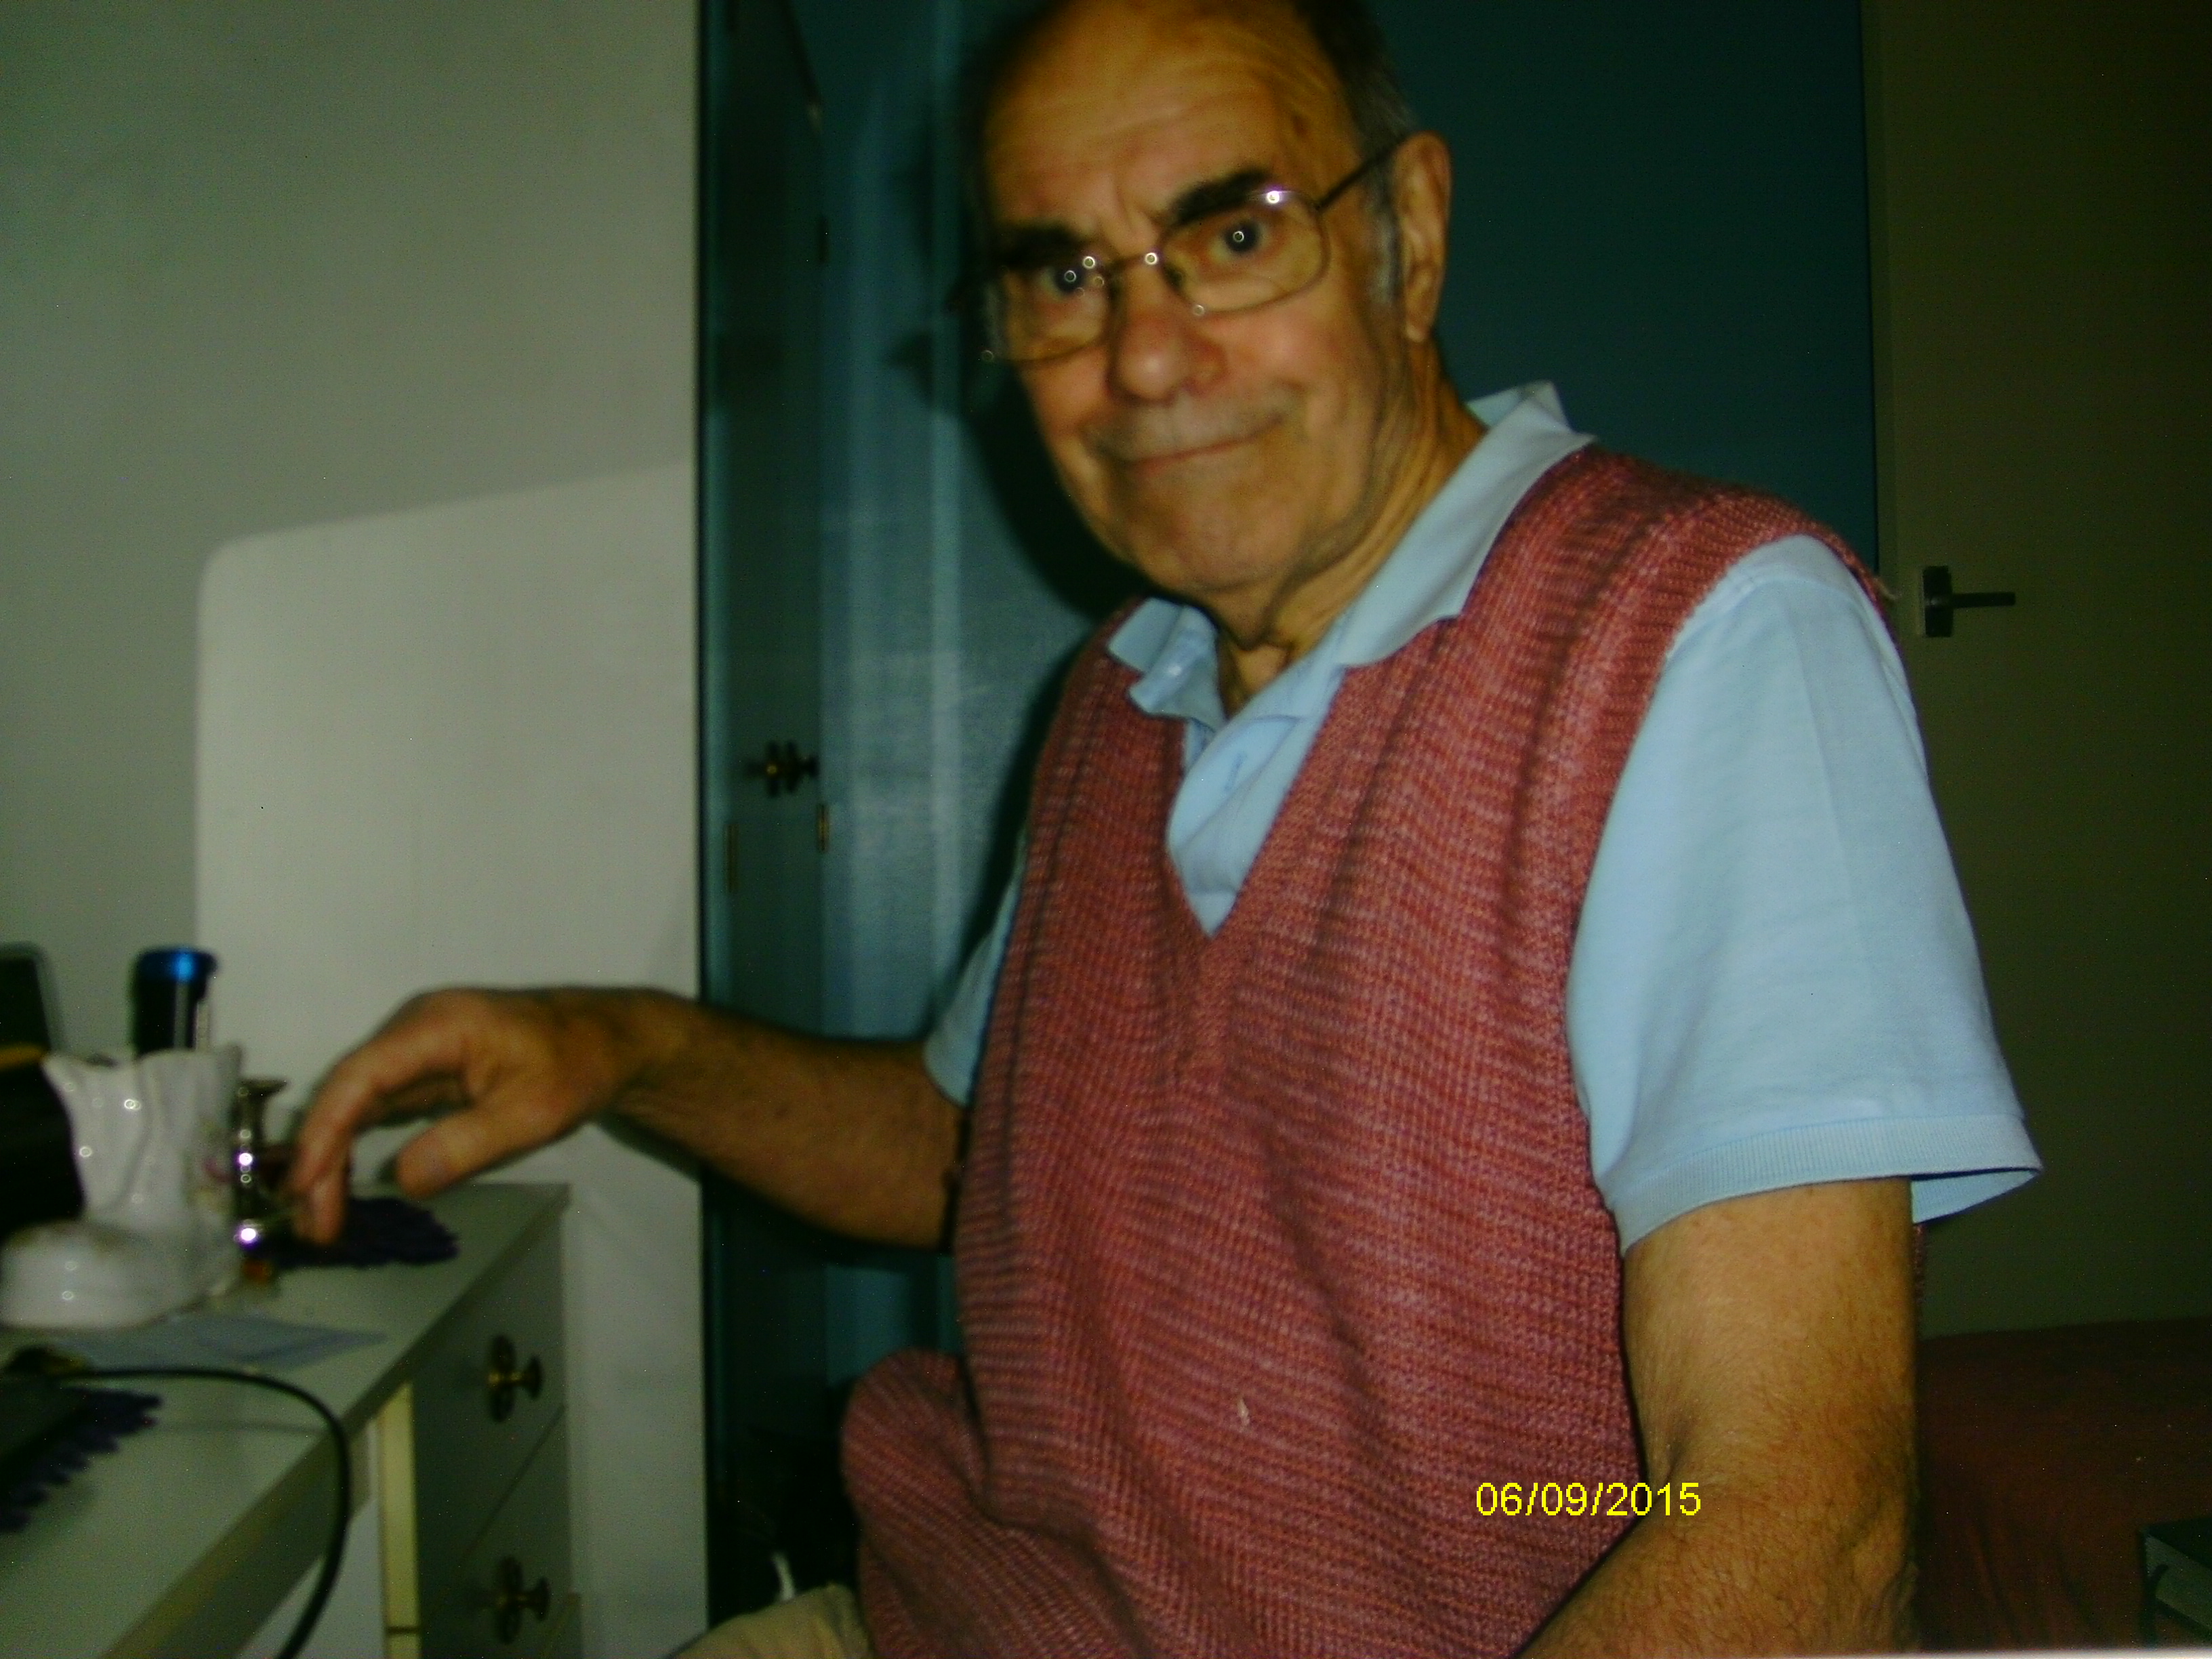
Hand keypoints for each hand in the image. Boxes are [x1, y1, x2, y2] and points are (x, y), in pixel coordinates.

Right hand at [287, 988, 642, 1243]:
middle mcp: (416, 1030)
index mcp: (437, 1026)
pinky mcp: (428, 1070)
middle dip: (322, 1158)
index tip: (306, 1184)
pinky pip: (379, 1108)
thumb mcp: (533, 1112)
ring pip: (358, 1103)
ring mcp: (419, 1049)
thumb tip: (404, 1180)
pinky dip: (359, 1147)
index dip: (325, 1131)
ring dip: (334, 1158)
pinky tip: (344, 1186)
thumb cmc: (578, 1065)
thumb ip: (468, 1144)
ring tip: (321, 1219)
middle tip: (314, 1225)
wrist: (612, 1040)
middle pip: (350, 1093)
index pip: (361, 1077)